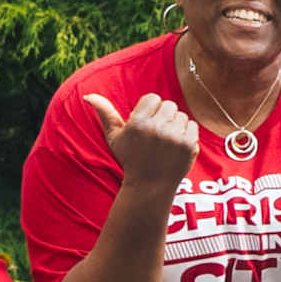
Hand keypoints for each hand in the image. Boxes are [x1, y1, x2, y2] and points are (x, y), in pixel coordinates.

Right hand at [80, 91, 203, 197]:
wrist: (150, 185)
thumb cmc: (130, 158)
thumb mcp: (114, 137)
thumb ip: (105, 113)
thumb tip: (88, 96)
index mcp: (137, 123)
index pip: (153, 98)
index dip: (150, 110)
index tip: (146, 125)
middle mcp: (156, 128)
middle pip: (169, 105)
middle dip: (163, 117)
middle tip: (156, 134)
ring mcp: (174, 137)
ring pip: (181, 115)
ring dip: (175, 125)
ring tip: (165, 142)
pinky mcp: (189, 145)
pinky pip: (192, 125)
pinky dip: (186, 134)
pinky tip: (175, 146)